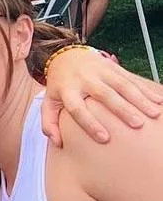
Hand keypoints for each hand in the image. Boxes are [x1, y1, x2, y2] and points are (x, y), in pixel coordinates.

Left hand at [41, 47, 162, 145]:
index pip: (78, 109)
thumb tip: (58, 143)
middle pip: (105, 95)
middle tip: (137, 125)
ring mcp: (100, 71)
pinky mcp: (112, 67)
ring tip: (153, 114)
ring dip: (140, 99)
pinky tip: (157, 101)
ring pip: (122, 85)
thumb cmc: (58, 87)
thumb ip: (49, 123)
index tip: (104, 138)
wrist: (65, 56)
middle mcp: (84, 80)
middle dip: (122, 110)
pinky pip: (131, 78)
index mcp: (67, 91)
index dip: (90, 124)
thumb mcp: (48, 103)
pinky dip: (145, 89)